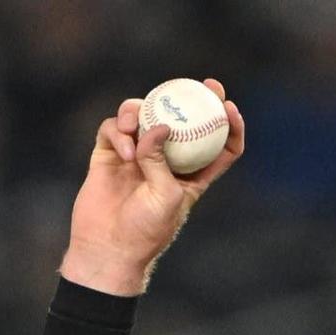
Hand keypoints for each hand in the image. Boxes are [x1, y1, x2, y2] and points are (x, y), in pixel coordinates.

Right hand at [58, 84, 244, 296]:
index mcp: (192, 175)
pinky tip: (124, 149)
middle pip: (183, 121)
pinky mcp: (110, 154)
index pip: (219, 146)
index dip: (229, 125)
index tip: (228, 106)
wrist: (106, 248)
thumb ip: (163, 160)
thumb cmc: (145, 231)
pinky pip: (115, 128)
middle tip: (197, 84)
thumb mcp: (166, 196)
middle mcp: (165, 161)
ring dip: (141, 112)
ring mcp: (136, 155)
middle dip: (192, 98)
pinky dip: (119, 131)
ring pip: (144, 117)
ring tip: (137, 125)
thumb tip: (159, 125)